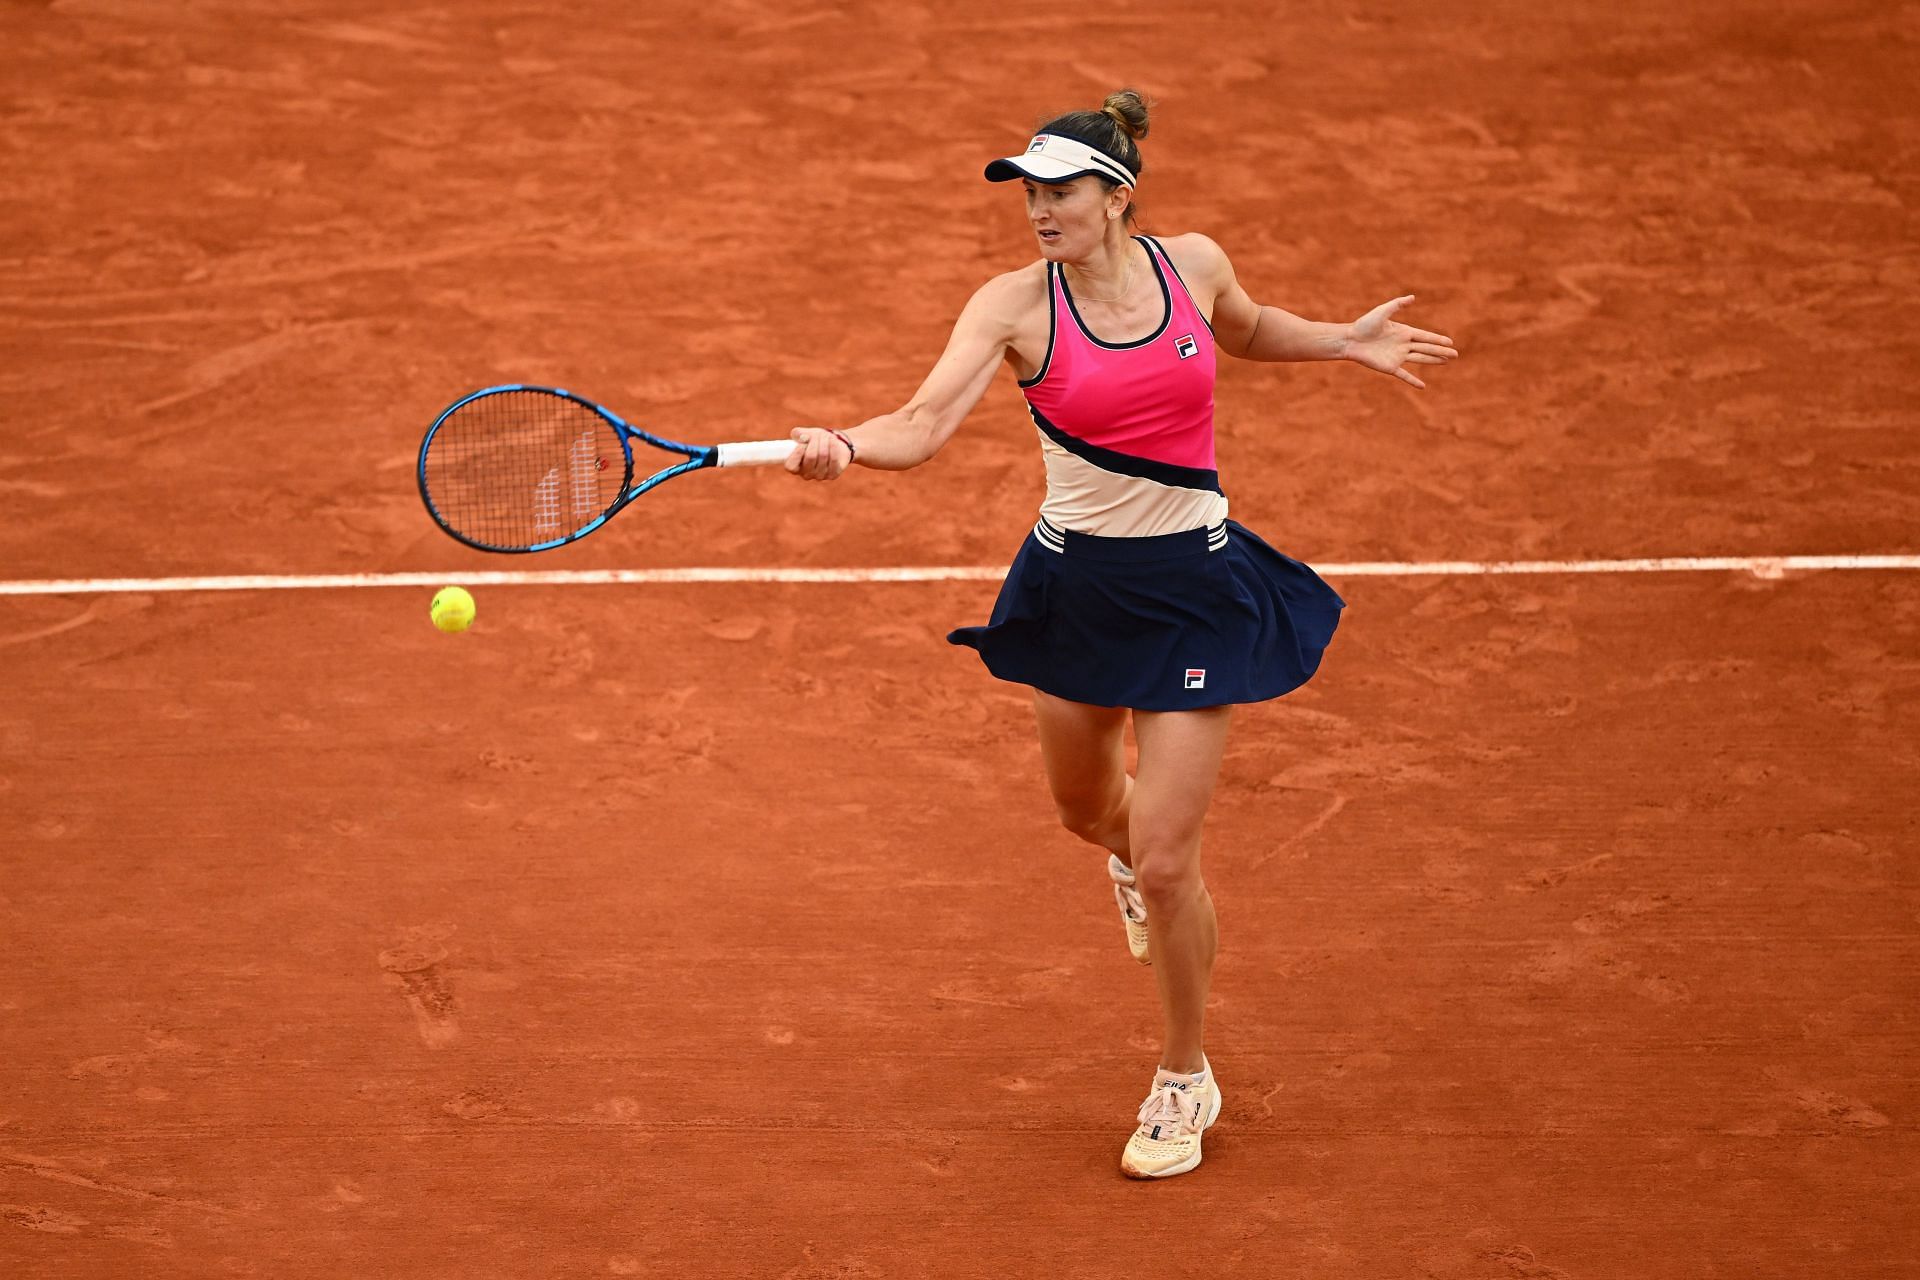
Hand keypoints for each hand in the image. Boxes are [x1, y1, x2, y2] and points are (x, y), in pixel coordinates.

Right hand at [785, 427, 852, 480]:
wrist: (833, 444)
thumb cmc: (815, 440)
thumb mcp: (803, 434)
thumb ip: (797, 433)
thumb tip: (802, 437)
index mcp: (794, 467)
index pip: (791, 466)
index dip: (797, 453)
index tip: (803, 442)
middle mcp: (806, 475)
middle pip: (810, 456)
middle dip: (815, 441)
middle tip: (818, 435)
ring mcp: (819, 476)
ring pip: (823, 455)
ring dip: (825, 441)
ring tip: (826, 436)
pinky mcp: (832, 475)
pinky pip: (833, 459)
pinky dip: (833, 447)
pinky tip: (833, 441)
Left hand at [1343, 295, 1457, 388]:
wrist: (1350, 339)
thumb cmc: (1364, 324)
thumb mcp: (1382, 312)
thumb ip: (1397, 305)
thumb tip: (1413, 297)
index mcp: (1404, 332)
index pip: (1425, 336)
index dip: (1438, 339)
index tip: (1450, 342)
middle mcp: (1403, 345)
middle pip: (1427, 348)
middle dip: (1441, 351)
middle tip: (1455, 355)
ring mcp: (1398, 357)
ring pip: (1420, 359)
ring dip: (1433, 361)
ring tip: (1446, 362)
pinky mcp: (1390, 367)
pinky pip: (1404, 375)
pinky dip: (1413, 381)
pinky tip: (1422, 386)